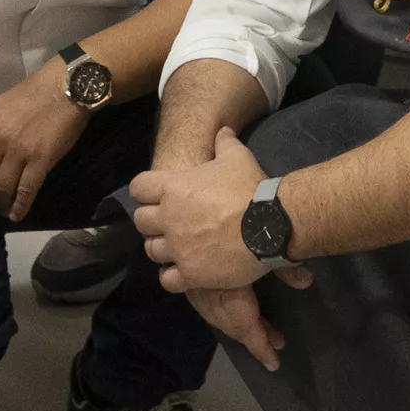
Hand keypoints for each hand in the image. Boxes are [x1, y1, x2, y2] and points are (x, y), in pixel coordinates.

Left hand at [0, 61, 90, 220]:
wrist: (66, 87)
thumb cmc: (34, 93)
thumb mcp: (1, 106)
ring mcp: (19, 151)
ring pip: (1, 188)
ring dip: (0, 204)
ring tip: (2, 210)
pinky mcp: (40, 160)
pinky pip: (25, 191)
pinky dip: (19, 207)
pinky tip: (17, 214)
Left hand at [131, 127, 311, 369]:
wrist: (270, 224)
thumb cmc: (251, 188)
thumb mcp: (237, 157)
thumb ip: (224, 144)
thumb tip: (222, 131)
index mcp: (174, 188)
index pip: (138, 188)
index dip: (146, 192)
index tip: (156, 197)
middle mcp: (169, 218)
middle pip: (141, 222)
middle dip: (152, 222)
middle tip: (169, 224)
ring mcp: (178, 248)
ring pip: (152, 250)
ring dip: (162, 248)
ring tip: (177, 248)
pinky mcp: (190, 273)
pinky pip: (167, 279)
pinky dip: (172, 276)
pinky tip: (183, 271)